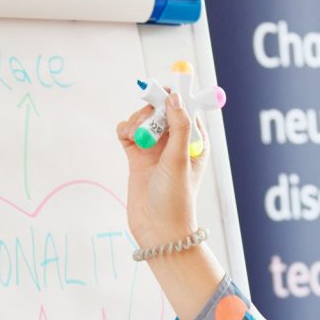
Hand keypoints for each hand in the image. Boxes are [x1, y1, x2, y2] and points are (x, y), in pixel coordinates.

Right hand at [115, 89, 207, 248]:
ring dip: (137, 121)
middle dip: (151, 109)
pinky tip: (127, 138)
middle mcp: (175, 142)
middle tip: (146, 119)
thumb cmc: (175, 198)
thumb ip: (179, 126)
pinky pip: (128, 132)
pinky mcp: (136, 157)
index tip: (162, 90)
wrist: (157, 229)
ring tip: (137, 137)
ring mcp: (155, 149)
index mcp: (194, 141)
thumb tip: (175, 97)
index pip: (186, 108)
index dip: (174, 96)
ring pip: (142, 119)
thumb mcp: (180, 159)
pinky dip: (125, 130)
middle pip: (161, 109)